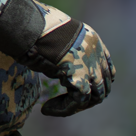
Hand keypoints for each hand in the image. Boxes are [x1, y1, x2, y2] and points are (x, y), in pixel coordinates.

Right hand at [0, 0, 114, 116]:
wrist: (29, 26)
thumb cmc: (32, 28)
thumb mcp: (55, 38)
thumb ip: (65, 52)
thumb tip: (58, 69)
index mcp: (91, 40)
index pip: (106, 68)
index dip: (96, 83)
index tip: (76, 89)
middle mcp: (95, 53)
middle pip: (103, 85)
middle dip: (86, 98)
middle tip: (64, 102)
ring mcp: (91, 66)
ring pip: (94, 97)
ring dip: (75, 106)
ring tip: (52, 107)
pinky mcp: (80, 78)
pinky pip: (79, 102)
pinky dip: (63, 109)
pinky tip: (46, 109)